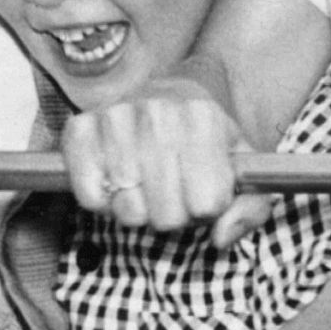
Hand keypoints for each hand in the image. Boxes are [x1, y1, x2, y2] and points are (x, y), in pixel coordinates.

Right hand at [63, 75, 244, 241]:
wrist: (171, 92)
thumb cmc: (208, 138)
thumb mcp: (244, 167)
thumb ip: (251, 208)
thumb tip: (221, 237)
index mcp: (203, 117)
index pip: (207, 205)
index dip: (207, 206)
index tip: (203, 184)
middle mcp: (157, 112)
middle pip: (168, 215)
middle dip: (173, 212)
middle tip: (172, 185)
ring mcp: (114, 117)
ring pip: (129, 211)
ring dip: (138, 206)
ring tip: (145, 180)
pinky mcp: (78, 130)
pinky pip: (90, 199)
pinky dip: (102, 201)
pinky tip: (116, 179)